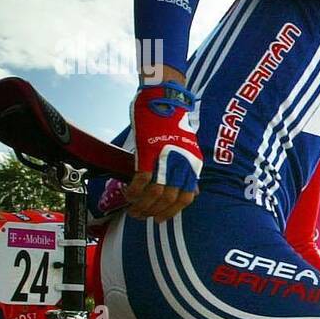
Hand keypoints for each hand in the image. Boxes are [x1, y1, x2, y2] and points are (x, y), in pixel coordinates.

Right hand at [126, 82, 201, 222]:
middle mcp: (182, 166)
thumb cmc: (173, 123)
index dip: (171, 212)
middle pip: (168, 200)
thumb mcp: (189, 149)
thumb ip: (187, 170)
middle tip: (139, 215)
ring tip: (131, 209)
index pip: (186, 199)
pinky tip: (127, 193)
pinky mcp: (149, 153)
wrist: (164, 100)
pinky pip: (140, 180)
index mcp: (193, 166)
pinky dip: (132, 191)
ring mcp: (165, 160)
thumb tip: (192, 191)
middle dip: (152, 212)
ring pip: (155, 194)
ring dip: (141, 205)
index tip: (159, 219)